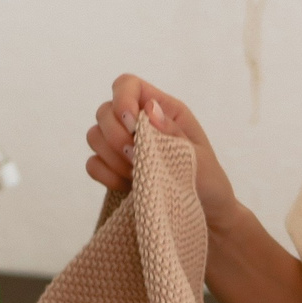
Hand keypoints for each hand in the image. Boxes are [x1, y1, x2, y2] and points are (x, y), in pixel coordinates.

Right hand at [86, 74, 239, 228]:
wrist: (205, 217)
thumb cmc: (208, 183)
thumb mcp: (200, 159)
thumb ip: (173, 134)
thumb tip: (149, 108)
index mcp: (164, 110)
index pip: (128, 85)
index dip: (122, 98)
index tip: (131, 125)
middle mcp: (140, 123)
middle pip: (104, 111)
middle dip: (116, 136)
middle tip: (137, 157)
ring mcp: (123, 146)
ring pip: (94, 136)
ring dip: (112, 158)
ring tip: (139, 174)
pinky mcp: (114, 170)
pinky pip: (92, 164)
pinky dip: (106, 176)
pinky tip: (129, 186)